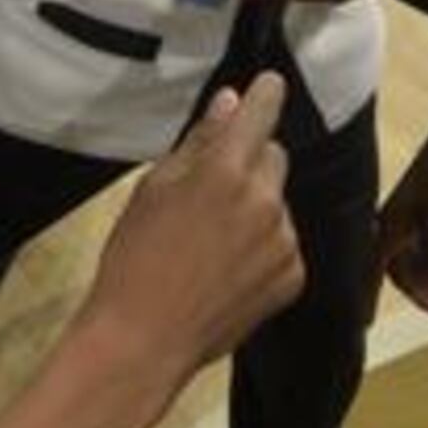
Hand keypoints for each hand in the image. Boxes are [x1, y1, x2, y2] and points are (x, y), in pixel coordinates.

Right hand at [72, 75, 302, 390]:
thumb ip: (198, 143)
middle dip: (250, 162)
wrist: (144, 340)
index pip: (263, 112)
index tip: (267, 86)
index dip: (265, 94)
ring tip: (214, 243)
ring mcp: (285, 241)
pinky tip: (229, 271)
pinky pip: (284, 243)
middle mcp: (266, 201)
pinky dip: (264, 248)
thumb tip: (231, 103)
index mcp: (226, 171)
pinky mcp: (293, 276)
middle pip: (274, 156)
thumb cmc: (134, 258)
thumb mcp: (153, 189)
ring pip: (279, 203)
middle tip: (213, 190)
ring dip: (257, 208)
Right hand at [371, 133, 427, 318]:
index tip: (365, 324)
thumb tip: (424, 289)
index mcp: (386, 233)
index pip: (372, 275)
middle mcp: (387, 230)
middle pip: (398, 274)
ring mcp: (399, 223)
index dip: (368, 300)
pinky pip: (417, 249)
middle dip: (421, 296)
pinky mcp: (412, 216)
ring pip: (410, 263)